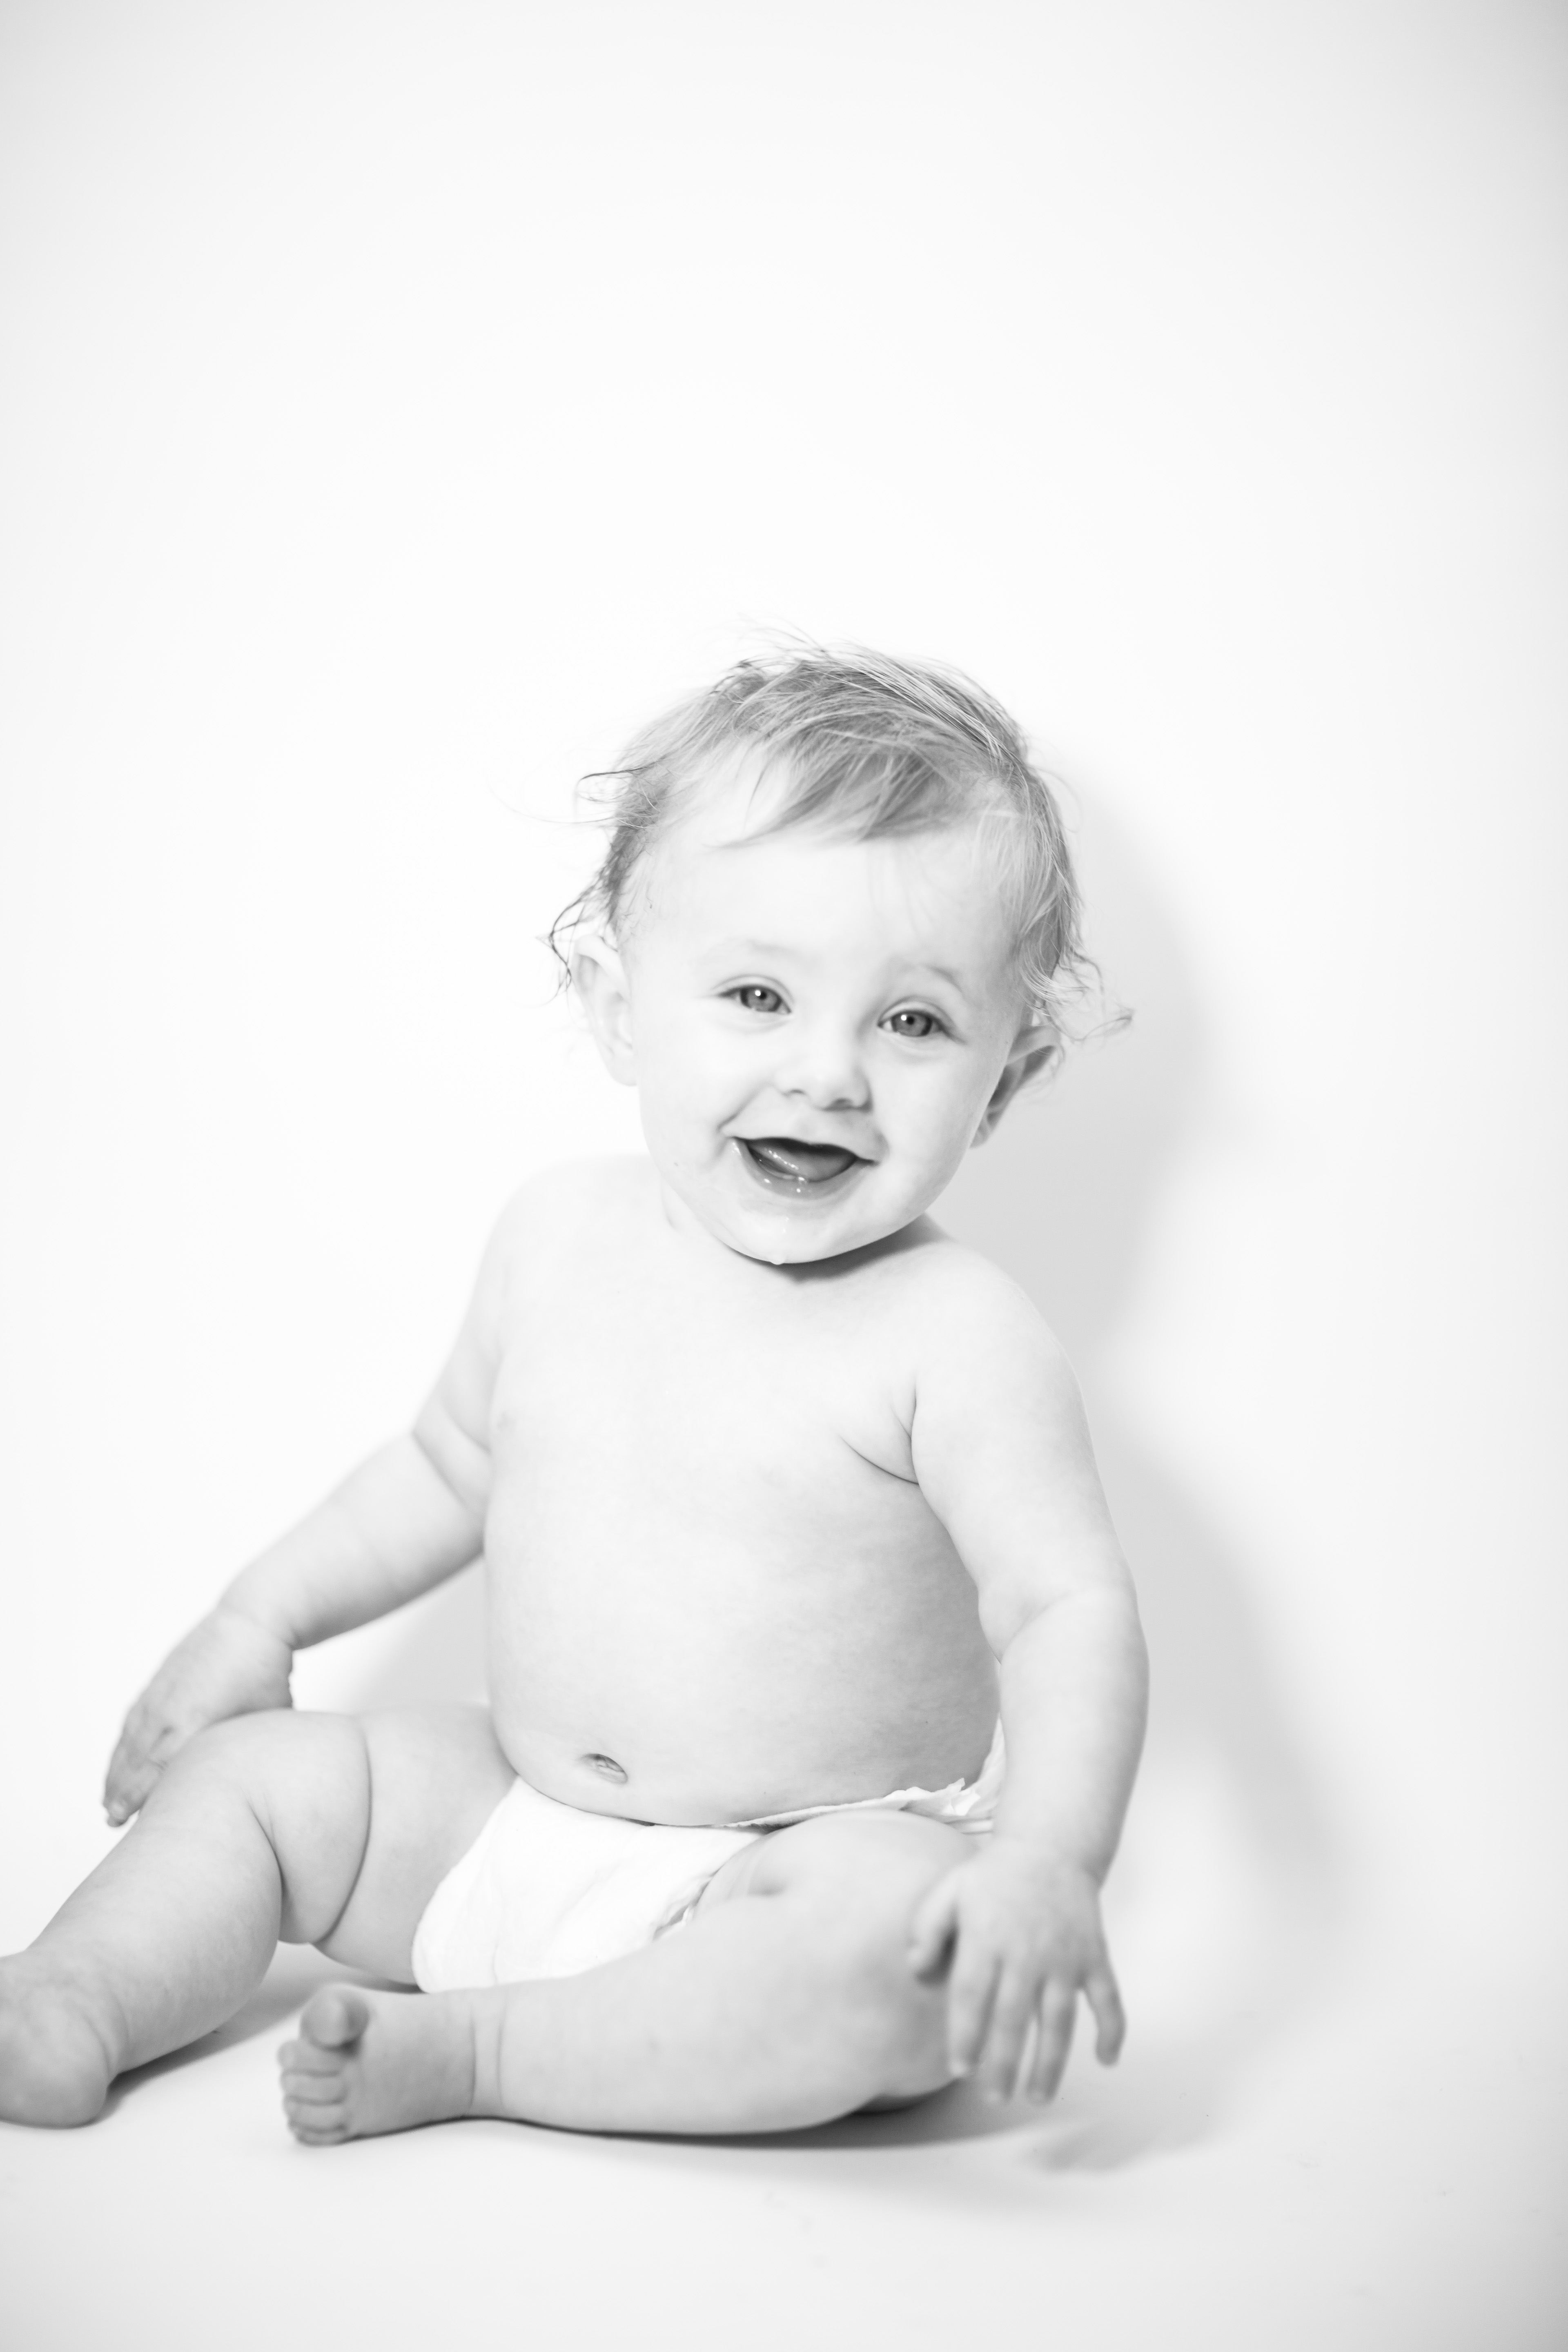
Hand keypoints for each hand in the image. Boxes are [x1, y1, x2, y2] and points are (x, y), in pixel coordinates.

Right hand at [102, 1605, 294, 1823]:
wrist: (252, 1619)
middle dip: (122, 1792)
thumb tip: (248, 1781)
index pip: (161, 1768)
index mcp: (195, 1720)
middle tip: (111, 1819)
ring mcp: (161, 1693)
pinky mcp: (159, 1681)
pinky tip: (118, 1760)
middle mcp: (170, 1708)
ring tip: (108, 1799)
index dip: (139, 1796)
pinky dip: (123, 1743)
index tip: (123, 1818)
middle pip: (138, 1759)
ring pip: (130, 1740)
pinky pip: (134, 1719)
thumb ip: (247, 1751)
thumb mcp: (264, 1718)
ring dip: (117, 1770)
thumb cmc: (266, 1670)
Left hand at [907, 1840, 1124, 2103]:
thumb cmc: (994, 1876)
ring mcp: (1065, 1957)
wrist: (1051, 1847)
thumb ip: (925, 1930)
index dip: (965, 2036)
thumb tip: (919, 1975)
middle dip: (1003, 2064)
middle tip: (996, 2098)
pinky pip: (1108, 1999)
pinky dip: (1113, 2030)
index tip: (960, 2069)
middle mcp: (1027, 1952)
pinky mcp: (1094, 1956)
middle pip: (1013, 2019)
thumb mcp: (948, 1891)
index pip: (971, 1997)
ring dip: (1050, 2063)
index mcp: (987, 1938)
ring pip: (1059, 2020)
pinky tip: (1106, 2060)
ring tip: (1038, 2096)